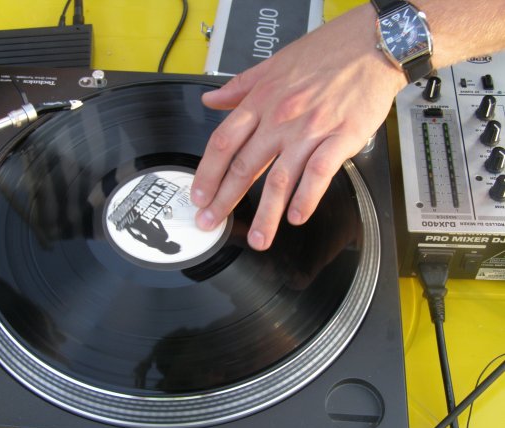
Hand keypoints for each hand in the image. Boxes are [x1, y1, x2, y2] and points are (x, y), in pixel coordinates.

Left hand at [191, 4, 406, 250]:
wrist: (373, 44)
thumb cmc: (326, 52)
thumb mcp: (273, 63)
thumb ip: (239, 86)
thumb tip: (211, 100)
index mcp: (261, 100)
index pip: (223, 143)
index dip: (207, 173)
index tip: (199, 195)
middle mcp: (281, 118)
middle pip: (245, 166)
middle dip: (224, 200)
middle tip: (212, 223)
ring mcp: (310, 129)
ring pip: (280, 178)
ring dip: (266, 214)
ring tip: (258, 238)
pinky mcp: (341, 137)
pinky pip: (319, 173)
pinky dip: (306, 198)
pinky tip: (297, 217)